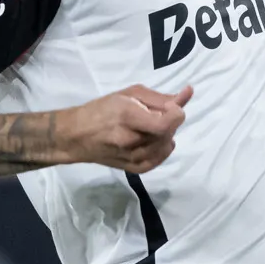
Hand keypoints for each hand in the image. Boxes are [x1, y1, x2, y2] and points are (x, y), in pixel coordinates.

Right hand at [58, 85, 190, 172]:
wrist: (77, 136)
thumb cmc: (101, 110)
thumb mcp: (129, 94)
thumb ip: (159, 97)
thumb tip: (188, 94)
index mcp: (128, 118)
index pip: (164, 124)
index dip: (176, 114)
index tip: (172, 106)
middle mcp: (131, 141)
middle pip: (167, 133)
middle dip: (170, 121)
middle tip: (157, 113)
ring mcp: (132, 158)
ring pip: (165, 146)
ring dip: (166, 134)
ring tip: (150, 126)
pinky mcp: (133, 169)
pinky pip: (158, 160)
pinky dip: (162, 149)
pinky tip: (155, 140)